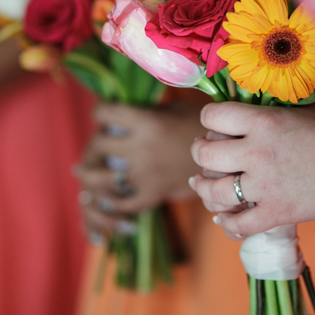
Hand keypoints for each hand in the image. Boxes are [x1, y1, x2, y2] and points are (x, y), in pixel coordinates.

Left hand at [74, 100, 206, 239]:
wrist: (230, 160)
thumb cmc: (203, 129)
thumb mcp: (175, 110)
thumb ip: (147, 112)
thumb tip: (121, 116)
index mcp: (147, 121)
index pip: (105, 113)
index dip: (100, 112)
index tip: (101, 114)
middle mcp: (142, 147)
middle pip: (98, 144)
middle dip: (93, 145)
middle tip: (95, 148)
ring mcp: (146, 174)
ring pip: (101, 178)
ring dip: (90, 176)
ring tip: (84, 174)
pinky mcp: (154, 195)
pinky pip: (122, 203)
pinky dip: (111, 204)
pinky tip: (108, 199)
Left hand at [190, 99, 314, 237]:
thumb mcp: (306, 104)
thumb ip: (275, 102)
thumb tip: (250, 96)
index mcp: (264, 120)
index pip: (212, 116)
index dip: (208, 119)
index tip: (212, 122)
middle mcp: (258, 152)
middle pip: (205, 154)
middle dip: (199, 151)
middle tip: (203, 151)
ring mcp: (266, 187)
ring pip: (214, 192)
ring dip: (203, 187)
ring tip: (200, 183)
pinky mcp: (278, 214)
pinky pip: (238, 224)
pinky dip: (226, 223)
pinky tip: (223, 217)